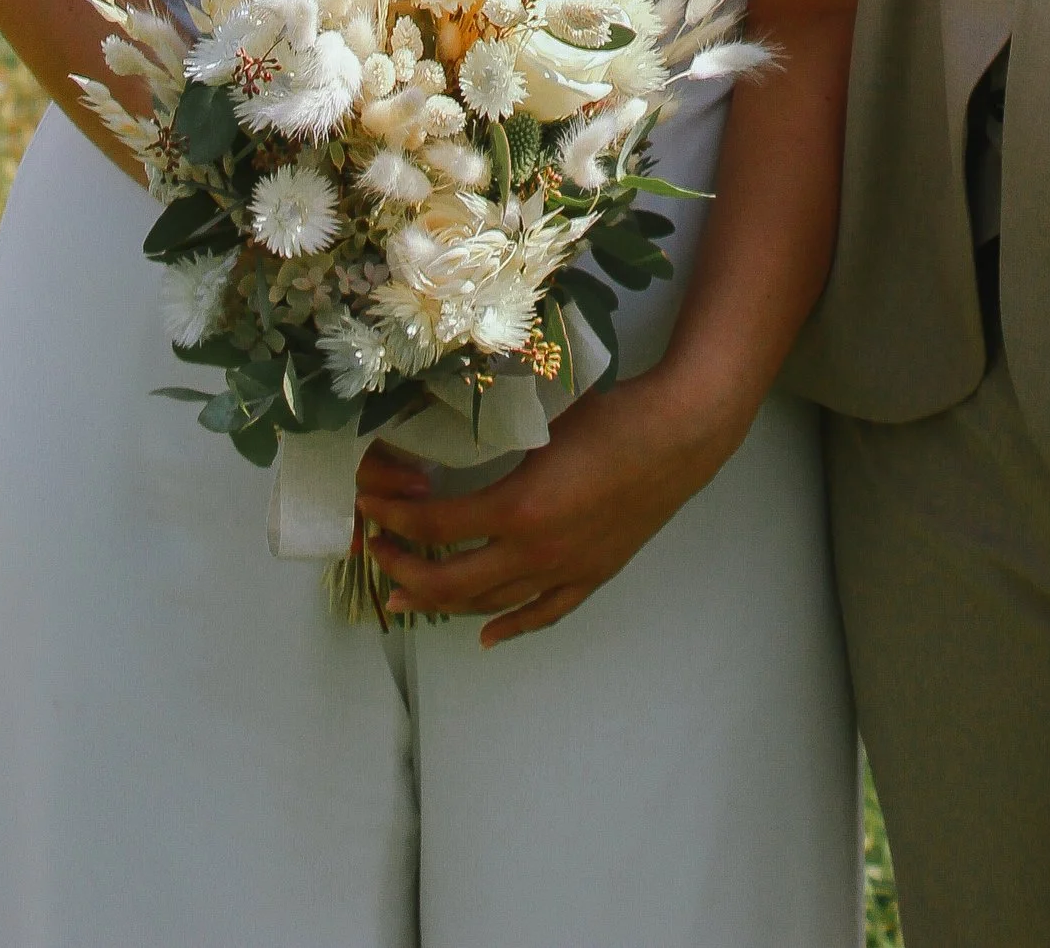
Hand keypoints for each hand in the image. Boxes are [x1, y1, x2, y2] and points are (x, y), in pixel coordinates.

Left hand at [355, 376, 738, 646]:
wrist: (679, 435)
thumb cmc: (612, 415)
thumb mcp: (542, 420)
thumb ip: (497, 433)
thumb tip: (452, 428)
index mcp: (518, 507)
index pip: (437, 525)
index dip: (396, 518)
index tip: (369, 509)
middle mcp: (534, 551)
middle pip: (451, 581)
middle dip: (404, 571)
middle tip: (377, 556)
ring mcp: (564, 570)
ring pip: (490, 604)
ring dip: (443, 603)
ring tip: (408, 598)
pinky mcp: (591, 576)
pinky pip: (542, 614)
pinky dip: (510, 627)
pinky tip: (486, 634)